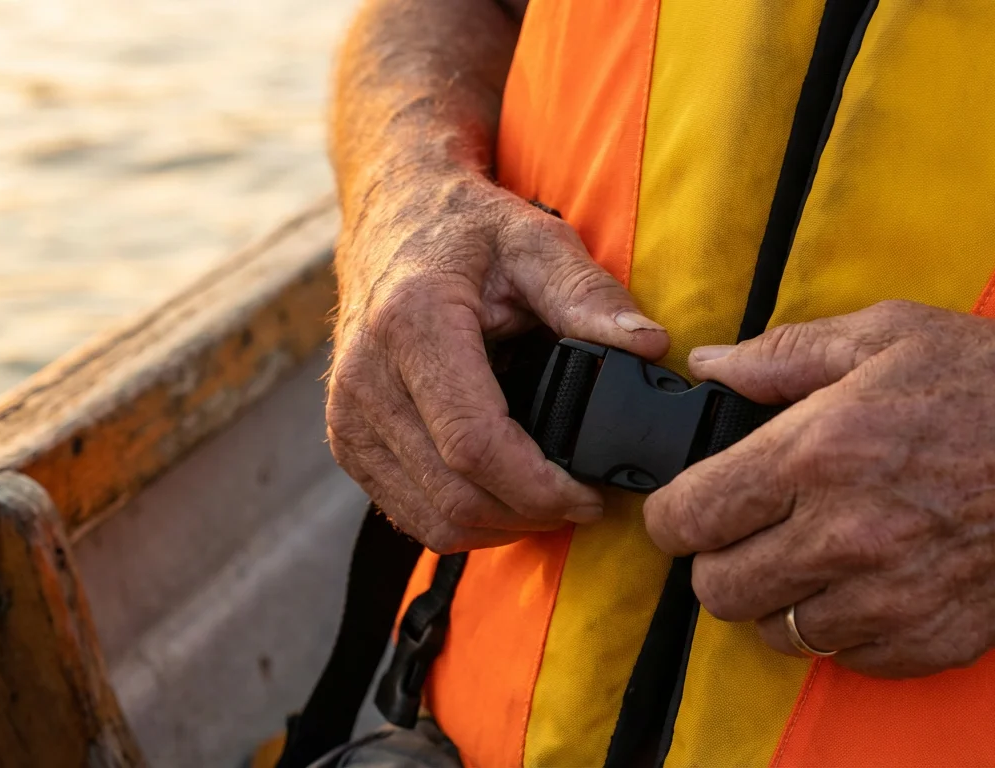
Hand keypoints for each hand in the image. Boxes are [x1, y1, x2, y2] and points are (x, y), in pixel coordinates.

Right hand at [327, 169, 668, 552]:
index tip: (590, 495)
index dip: (539, 487)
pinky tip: (502, 491)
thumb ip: (588, 295)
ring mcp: (348, 414)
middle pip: (454, 493)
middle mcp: (366, 376)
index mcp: (412, 323)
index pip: (474, 443)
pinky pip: (409, 513)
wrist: (391, 216)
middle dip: (530, 513)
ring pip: (432, 517)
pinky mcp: (345, 440)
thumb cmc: (464, 229)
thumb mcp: (535, 241)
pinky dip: (463, 519)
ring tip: (547, 497)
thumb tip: (649, 345)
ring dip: (499, 524)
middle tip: (582, 499)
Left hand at [644, 300, 994, 677]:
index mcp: (819, 452)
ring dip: (772, 598)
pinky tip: (859, 581)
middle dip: (714, 560)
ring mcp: (886, 598)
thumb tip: (710, 366)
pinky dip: (833, 626)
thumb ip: (783, 354)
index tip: (682, 508)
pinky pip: (838, 656)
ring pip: (771, 631)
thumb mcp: (890, 335)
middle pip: (716, 588)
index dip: (669, 515)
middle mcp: (844, 534)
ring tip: (805, 555)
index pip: (688, 516)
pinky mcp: (926, 640)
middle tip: (743, 533)